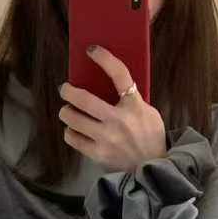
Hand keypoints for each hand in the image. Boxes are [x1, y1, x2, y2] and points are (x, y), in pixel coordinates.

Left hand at [59, 46, 166, 170]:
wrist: (152, 168)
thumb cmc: (150, 137)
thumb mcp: (149, 113)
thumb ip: (132, 99)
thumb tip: (111, 83)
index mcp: (134, 106)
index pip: (119, 74)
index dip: (104, 58)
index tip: (91, 50)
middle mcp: (118, 121)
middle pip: (83, 99)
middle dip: (68, 91)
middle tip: (65, 89)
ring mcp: (106, 138)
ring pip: (72, 118)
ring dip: (66, 112)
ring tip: (68, 111)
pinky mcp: (97, 154)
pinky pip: (73, 138)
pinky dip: (70, 132)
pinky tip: (73, 130)